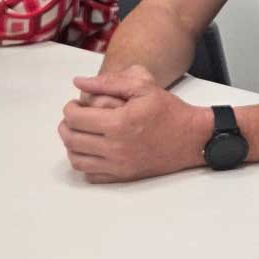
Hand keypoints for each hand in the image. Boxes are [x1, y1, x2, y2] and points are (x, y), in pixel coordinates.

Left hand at [57, 69, 208, 182]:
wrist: (192, 138)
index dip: (69, 109)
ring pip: (77, 160)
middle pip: (71, 140)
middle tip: (74, 117)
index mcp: (118, 123)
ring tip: (80, 133)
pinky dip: (85, 163)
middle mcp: (115, 148)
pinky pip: (91, 175)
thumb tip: (78, 82)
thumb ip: (108, 82)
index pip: (75, 119)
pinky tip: (92, 150)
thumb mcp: (143, 87)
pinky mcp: (123, 176)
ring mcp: (118, 165)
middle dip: (66, 126)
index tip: (75, 104)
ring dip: (72, 145)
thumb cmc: (169, 110)